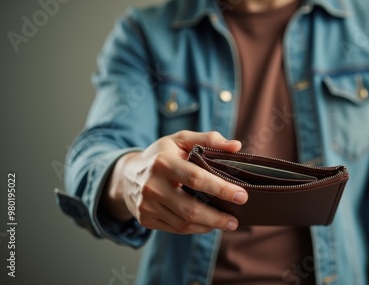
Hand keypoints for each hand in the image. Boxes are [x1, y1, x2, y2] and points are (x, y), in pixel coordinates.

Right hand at [102, 131, 247, 233]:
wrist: (126, 175)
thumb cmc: (161, 155)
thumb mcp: (181, 139)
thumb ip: (209, 139)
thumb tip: (236, 146)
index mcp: (163, 162)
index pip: (196, 178)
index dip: (221, 188)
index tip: (242, 195)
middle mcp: (152, 185)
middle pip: (190, 208)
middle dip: (217, 217)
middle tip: (236, 220)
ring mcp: (147, 205)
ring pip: (184, 222)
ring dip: (209, 225)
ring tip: (227, 223)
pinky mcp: (145, 219)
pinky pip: (175, 229)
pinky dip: (195, 229)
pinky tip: (208, 225)